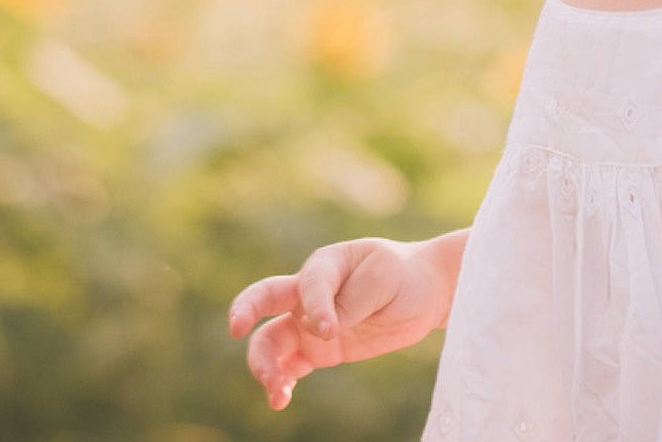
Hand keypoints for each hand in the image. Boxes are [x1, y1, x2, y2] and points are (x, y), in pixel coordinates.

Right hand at [228, 236, 453, 410]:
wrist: (424, 293)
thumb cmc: (404, 275)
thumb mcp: (386, 278)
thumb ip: (353, 302)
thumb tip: (324, 330)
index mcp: (326, 264)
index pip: (308, 284)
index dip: (315, 308)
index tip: (331, 329)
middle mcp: (309, 292)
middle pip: (264, 299)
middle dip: (245, 310)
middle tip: (237, 329)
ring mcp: (310, 323)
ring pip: (271, 341)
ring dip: (264, 363)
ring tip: (276, 392)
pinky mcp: (321, 350)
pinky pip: (290, 366)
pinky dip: (281, 381)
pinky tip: (280, 398)